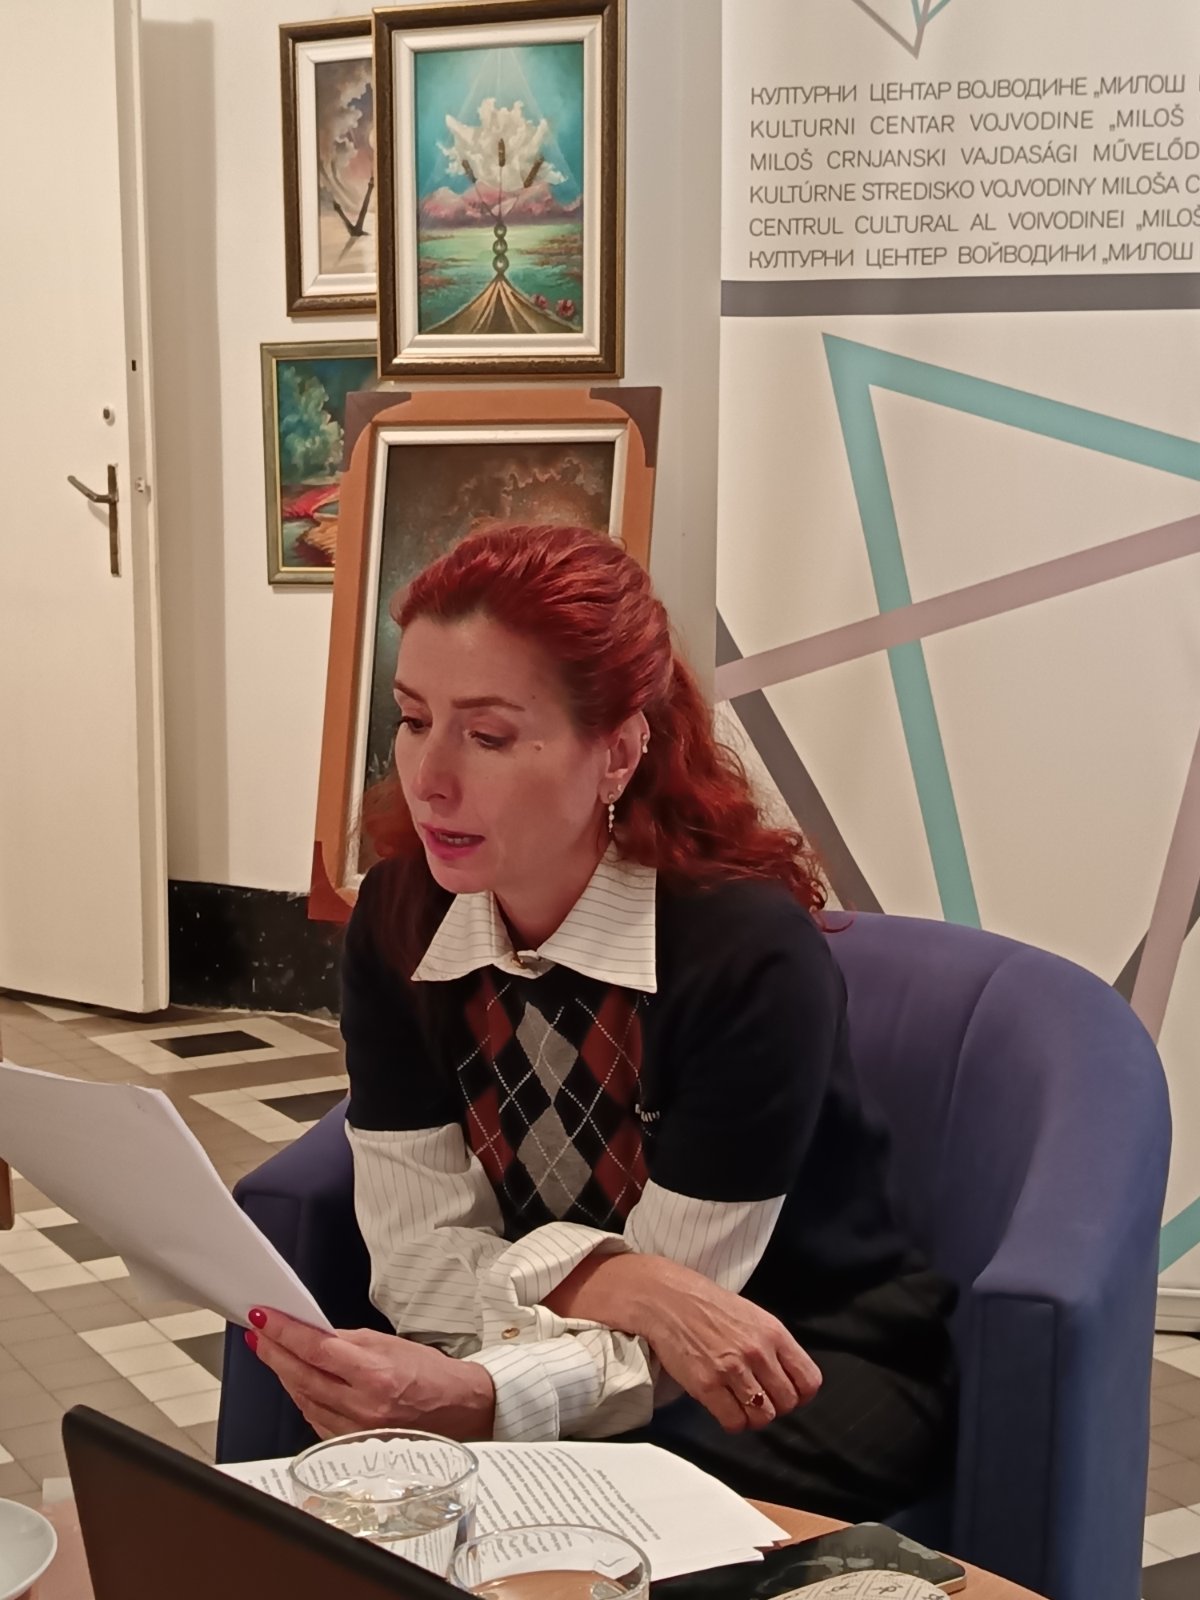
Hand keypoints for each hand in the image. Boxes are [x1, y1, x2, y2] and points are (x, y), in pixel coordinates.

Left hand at [245, 1308, 495, 1440]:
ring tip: (270, 1352)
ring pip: (305, 1400)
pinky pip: (316, 1420)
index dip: (285, 1333)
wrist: (460, 1410)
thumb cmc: (432, 1375)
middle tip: (258, 1333)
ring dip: (283, 1375)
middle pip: (303, 1376)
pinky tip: (294, 1383)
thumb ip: (349, 1341)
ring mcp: (356, 1432)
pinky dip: (302, 1398)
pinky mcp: (353, 1448)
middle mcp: (364, 1407)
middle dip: (274, 1352)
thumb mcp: (391, 1344)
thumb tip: (313, 1335)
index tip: (265, 1318)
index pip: (317, 1350)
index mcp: (376, 1375)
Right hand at [635, 1261, 821, 1432]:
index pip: (808, 1380)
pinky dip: (733, 1422)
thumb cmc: (707, 1306)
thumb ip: (772, 1346)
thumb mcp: (752, 1315)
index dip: (800, 1394)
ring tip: (741, 1405)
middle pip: (787, 1403)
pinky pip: (734, 1422)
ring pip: (763, 1417)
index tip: (787, 1393)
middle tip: (759, 1399)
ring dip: (754, 1417)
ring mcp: (732, 1369)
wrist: (666, 1299)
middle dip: (775, 1406)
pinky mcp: (707, 1385)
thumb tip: (787, 1378)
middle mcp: (757, 1351)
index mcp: (773, 1332)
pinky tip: (725, 1409)